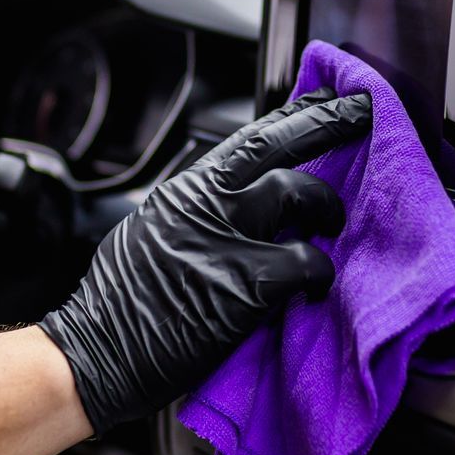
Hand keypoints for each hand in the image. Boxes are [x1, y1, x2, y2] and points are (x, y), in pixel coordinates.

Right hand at [39, 89, 372, 433]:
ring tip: (332, 225)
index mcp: (184, 192)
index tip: (324, 99)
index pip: (248, 139)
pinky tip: (315, 289)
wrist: (93, 356)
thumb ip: (192, 214)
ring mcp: (226, 240)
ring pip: (300, 194)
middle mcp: (205, 204)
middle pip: (278, 144)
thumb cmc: (117, 308)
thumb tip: (229, 205)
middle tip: (361, 113)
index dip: (293, 115)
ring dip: (327, 209)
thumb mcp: (149, 235)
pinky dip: (320, 274)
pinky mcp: (246, 286)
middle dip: (327, 122)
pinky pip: (307, 263)